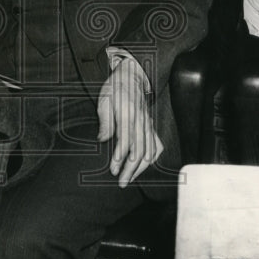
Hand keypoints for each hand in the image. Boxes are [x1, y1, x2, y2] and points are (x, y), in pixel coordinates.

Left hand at [96, 58, 163, 188]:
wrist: (131, 76)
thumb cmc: (114, 88)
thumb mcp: (104, 100)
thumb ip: (104, 121)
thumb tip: (102, 139)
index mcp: (126, 113)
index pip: (125, 141)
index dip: (119, 157)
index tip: (112, 169)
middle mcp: (140, 120)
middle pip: (139, 150)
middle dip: (130, 169)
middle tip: (121, 182)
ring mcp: (147, 123)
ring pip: (149, 151)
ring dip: (140, 168)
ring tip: (129, 179)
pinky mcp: (151, 125)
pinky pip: (156, 145)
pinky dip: (151, 158)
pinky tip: (143, 167)